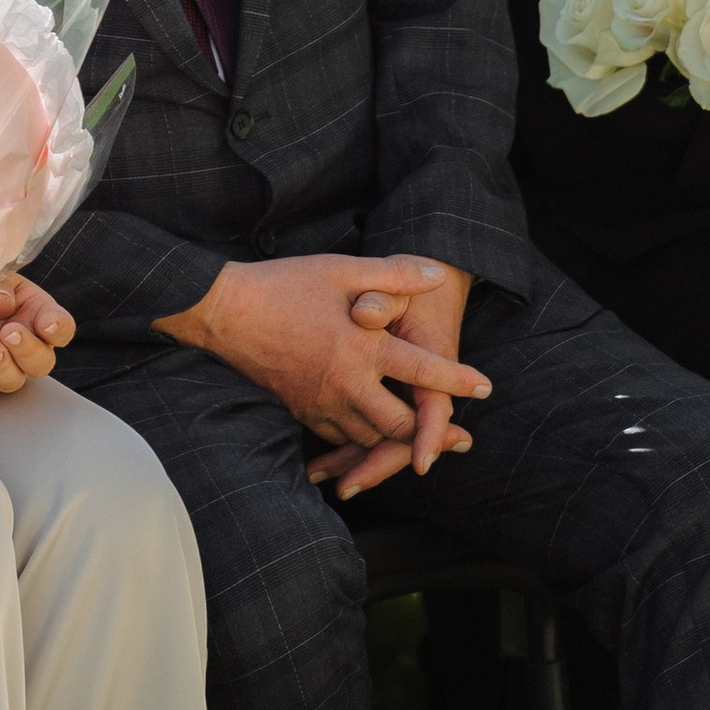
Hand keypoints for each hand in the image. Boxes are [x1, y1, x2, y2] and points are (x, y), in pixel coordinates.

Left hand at [0, 274, 73, 402]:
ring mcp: (0, 363)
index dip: (58, 328)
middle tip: (9, 333)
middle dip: (28, 350)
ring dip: (5, 369)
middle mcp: (24, 343)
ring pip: (14, 380)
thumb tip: (1, 301)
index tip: (47, 325)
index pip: (61, 327)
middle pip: (42, 361)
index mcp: (36, 312)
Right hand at [161, 253, 487, 483]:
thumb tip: (437, 274)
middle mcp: (345, 382)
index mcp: (363, 346)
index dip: (459, 381)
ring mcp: (320, 401)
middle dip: (429, 431)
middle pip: (400, 424)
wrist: (224, 311)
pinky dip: (360, 439)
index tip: (485, 387)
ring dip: (395, 439)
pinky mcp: (299, 409)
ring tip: (417, 437)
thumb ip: (393, 274)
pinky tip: (370, 431)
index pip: (424, 371)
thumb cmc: (284, 284)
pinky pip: (338, 437)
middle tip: (455, 431)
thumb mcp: (342, 269)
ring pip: (369, 438)